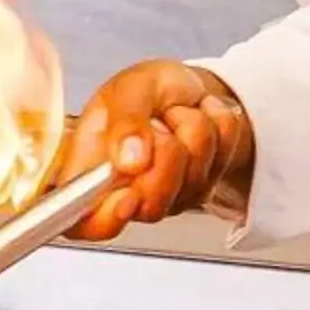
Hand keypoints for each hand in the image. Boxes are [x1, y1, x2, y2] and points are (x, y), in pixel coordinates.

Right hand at [60, 60, 253, 239]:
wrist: (185, 85)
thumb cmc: (145, 90)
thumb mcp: (127, 88)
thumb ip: (124, 122)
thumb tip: (128, 160)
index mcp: (88, 170)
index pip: (87, 223)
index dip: (106, 220)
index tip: (128, 195)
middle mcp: (123, 192)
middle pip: (151, 207)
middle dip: (166, 154)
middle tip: (155, 123)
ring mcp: (164, 198)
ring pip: (194, 180)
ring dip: (192, 131)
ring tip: (173, 116)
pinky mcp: (201, 191)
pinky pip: (223, 161)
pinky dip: (217, 129)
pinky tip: (195, 120)